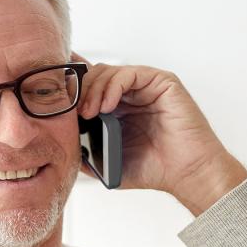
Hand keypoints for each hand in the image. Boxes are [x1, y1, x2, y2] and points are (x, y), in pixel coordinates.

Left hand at [72, 51, 246, 215]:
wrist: (186, 174)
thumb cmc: (155, 169)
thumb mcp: (108, 163)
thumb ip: (85, 151)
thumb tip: (60, 142)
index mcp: (119, 109)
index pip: (89, 88)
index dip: (73, 93)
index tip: (59, 108)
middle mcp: (132, 94)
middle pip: (94, 76)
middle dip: (79, 91)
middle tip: (74, 113)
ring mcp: (147, 86)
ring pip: (108, 72)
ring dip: (93, 90)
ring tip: (90, 113)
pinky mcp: (162, 82)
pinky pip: (129, 74)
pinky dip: (112, 87)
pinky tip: (106, 107)